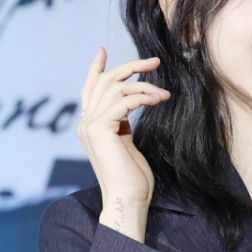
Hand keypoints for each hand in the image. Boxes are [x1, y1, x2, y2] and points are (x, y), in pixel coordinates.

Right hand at [77, 48, 167, 241]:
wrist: (128, 199)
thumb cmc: (133, 178)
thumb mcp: (127, 145)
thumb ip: (122, 126)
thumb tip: (128, 109)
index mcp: (90, 126)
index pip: (89, 89)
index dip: (96, 69)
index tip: (102, 51)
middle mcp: (86, 122)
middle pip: (104, 82)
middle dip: (130, 67)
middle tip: (155, 61)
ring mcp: (90, 125)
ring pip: (116, 88)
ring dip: (144, 86)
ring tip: (165, 94)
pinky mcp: (101, 129)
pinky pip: (124, 101)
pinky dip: (143, 97)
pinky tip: (159, 99)